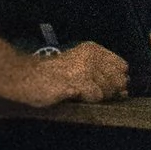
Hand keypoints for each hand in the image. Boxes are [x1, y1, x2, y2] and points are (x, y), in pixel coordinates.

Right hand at [14, 40, 128, 107]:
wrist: (25, 77)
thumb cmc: (51, 75)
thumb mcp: (79, 67)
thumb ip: (102, 74)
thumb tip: (125, 90)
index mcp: (93, 49)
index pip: (122, 66)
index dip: (116, 79)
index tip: (103, 85)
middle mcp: (92, 56)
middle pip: (118, 80)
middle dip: (109, 90)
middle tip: (87, 91)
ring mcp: (86, 68)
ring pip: (108, 90)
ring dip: (96, 96)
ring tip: (77, 91)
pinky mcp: (79, 82)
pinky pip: (95, 97)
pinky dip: (87, 100)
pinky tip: (74, 95)